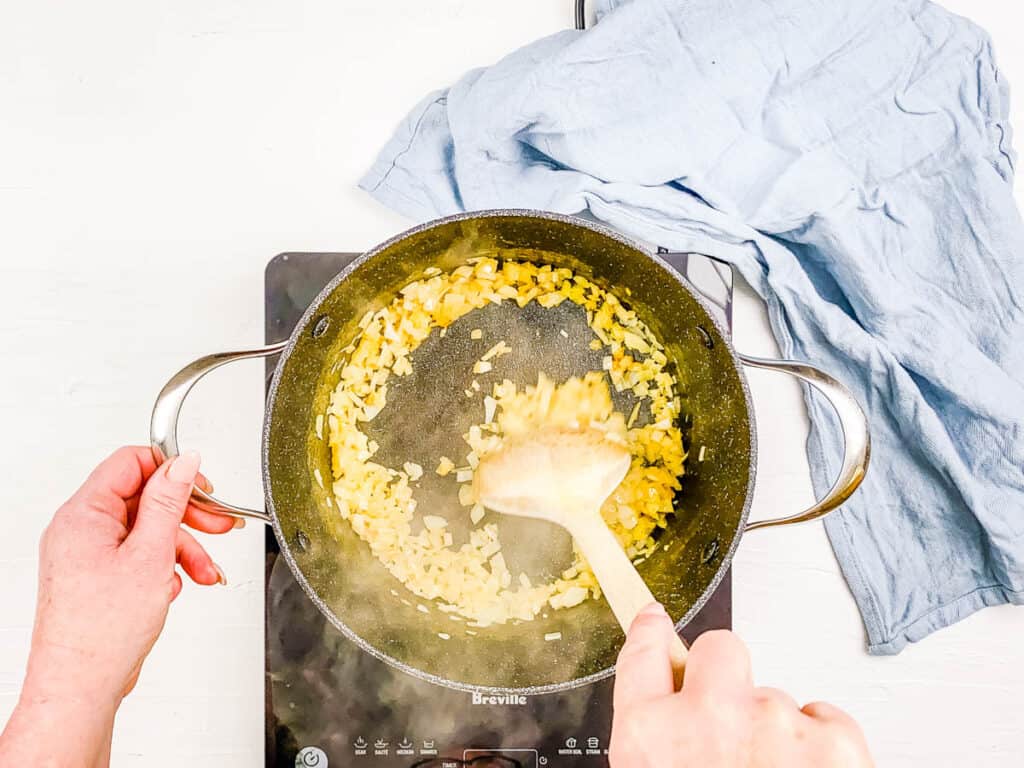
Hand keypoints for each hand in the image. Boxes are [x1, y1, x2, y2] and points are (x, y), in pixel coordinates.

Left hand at [0, 446, 238, 766]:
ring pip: (145, 529)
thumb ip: (169, 502)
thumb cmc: (102, 631)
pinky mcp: (95, 575)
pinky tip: (176, 584)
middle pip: (143, 498)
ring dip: (181, 546)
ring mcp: (85, 553)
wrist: (80, 686)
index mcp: (84, 514)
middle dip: (186, 514)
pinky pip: (136, 553)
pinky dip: (163, 565)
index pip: (131, 463)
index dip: (172, 470)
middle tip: (219, 524)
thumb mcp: (151, 553)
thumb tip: (183, 463)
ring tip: (204, 570)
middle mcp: (79, 528)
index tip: (202, 487)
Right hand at [609, 604, 872, 767]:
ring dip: (777, 731)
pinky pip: (824, 715)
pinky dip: (821, 745)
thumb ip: (659, 748)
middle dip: (728, 677)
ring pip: (777, 695)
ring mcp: (773, 720)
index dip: (651, 633)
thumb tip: (667, 716)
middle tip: (736, 723)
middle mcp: (707, 715)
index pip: (642, 657)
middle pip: (721, 650)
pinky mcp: (834, 738)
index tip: (654, 619)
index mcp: (649, 738)